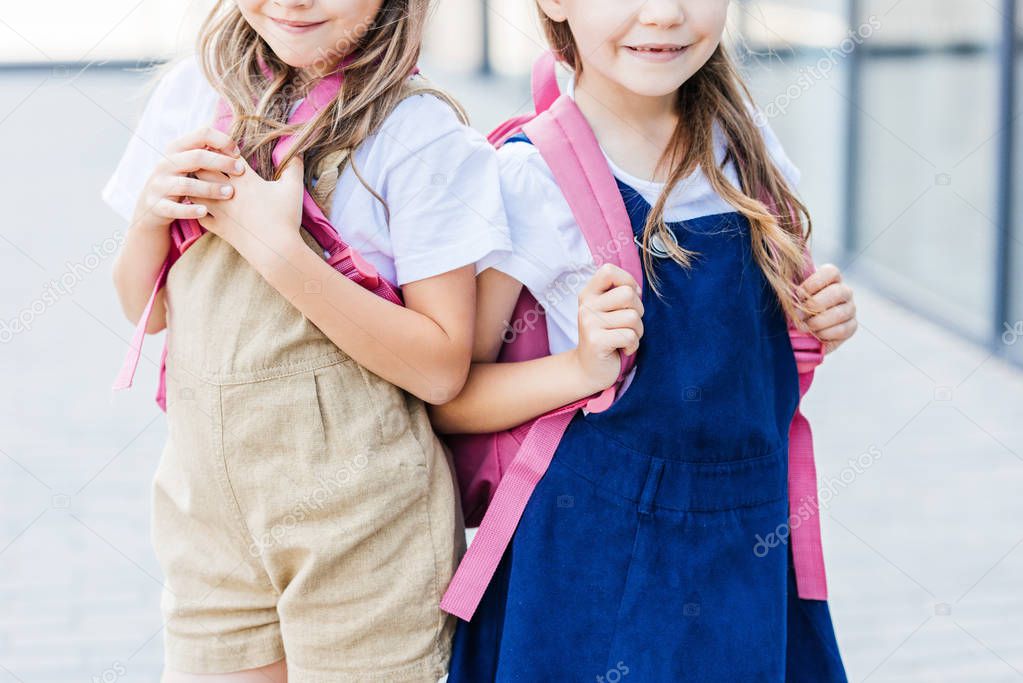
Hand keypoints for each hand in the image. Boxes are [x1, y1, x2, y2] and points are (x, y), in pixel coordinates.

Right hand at [132, 125, 244, 232]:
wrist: (152, 206)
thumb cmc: (180, 181)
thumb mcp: (188, 163)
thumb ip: (207, 153)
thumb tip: (236, 147)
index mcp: (176, 149)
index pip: (201, 135)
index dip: (222, 141)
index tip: (238, 153)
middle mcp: (165, 164)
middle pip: (196, 158)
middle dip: (221, 163)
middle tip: (240, 171)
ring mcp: (159, 185)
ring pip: (186, 184)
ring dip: (210, 188)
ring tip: (229, 193)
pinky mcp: (157, 205)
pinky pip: (174, 208)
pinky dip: (190, 210)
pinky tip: (205, 211)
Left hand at [194, 155, 305, 271]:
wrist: (276, 250)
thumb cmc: (286, 218)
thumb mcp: (294, 189)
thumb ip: (294, 167)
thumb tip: (297, 152)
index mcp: (245, 179)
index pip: (226, 155)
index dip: (223, 146)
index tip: (223, 144)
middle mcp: (227, 192)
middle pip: (203, 168)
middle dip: (203, 160)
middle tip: (205, 156)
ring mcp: (220, 211)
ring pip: (195, 190)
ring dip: (194, 182)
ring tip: (197, 177)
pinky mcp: (218, 227)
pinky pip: (197, 214)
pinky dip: (194, 207)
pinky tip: (197, 203)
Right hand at [571, 263, 644, 393]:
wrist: (588, 369)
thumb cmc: (606, 336)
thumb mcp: (608, 311)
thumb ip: (619, 295)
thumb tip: (637, 290)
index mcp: (588, 294)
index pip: (608, 270)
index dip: (627, 281)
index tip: (629, 300)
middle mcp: (586, 306)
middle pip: (628, 294)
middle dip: (638, 311)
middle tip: (629, 324)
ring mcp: (589, 323)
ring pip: (633, 317)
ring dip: (637, 331)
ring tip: (625, 338)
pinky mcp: (596, 341)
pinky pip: (630, 336)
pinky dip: (633, 345)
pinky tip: (623, 349)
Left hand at [795, 263, 856, 353]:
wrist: (801, 328)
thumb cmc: (795, 306)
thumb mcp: (792, 295)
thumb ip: (792, 290)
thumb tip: (787, 291)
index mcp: (831, 278)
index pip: (830, 272)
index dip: (813, 283)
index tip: (798, 294)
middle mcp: (844, 291)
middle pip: (837, 292)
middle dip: (814, 305)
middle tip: (798, 315)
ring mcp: (850, 308)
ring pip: (840, 313)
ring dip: (818, 322)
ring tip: (803, 327)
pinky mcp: (852, 326)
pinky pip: (843, 330)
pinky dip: (825, 334)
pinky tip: (815, 335)